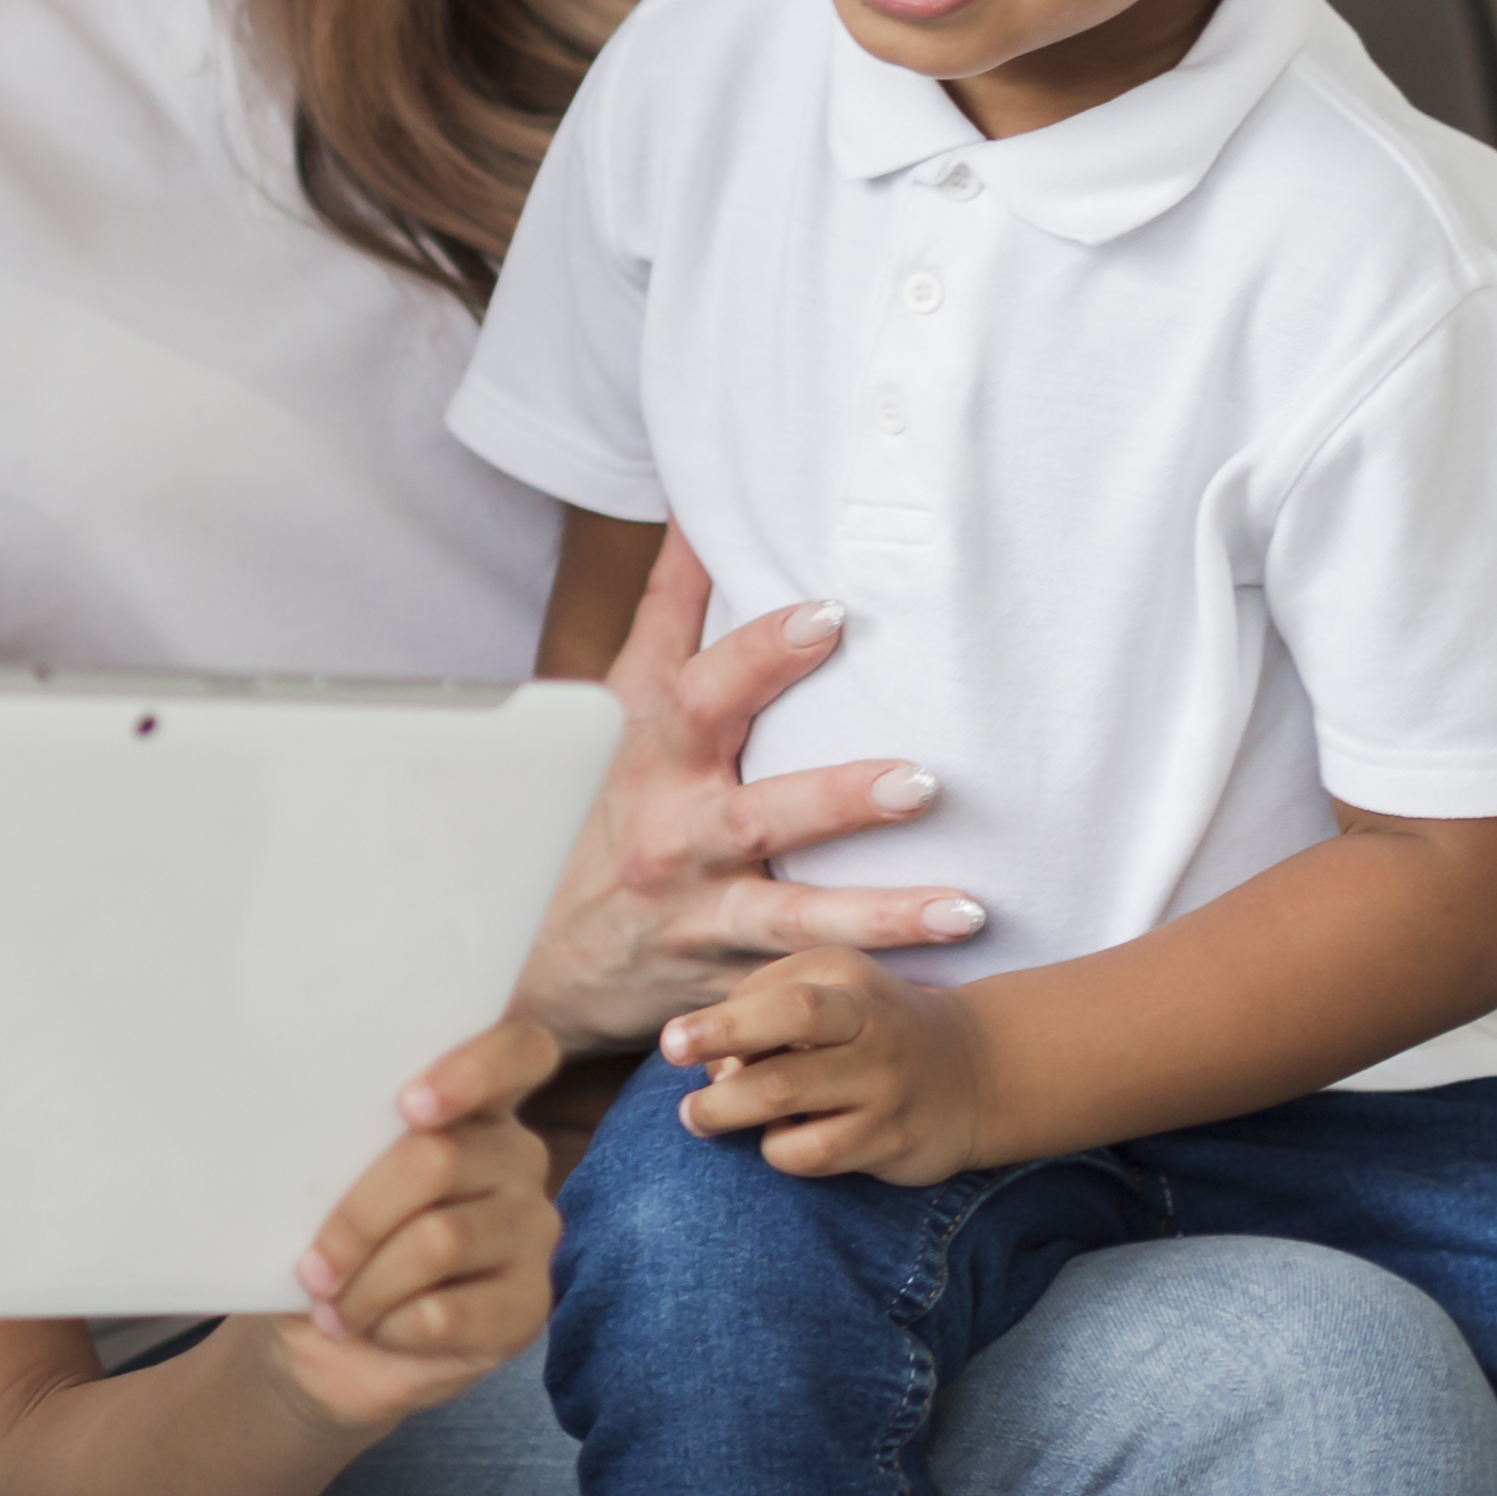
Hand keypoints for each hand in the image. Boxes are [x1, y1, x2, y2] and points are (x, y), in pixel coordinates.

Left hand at [249, 1019, 563, 1439]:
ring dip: (364, 1284)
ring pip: (438, 1240)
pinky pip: (448, 1311)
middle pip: (436, 1160)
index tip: (409, 1105)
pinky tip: (374, 1329)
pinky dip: (390, 1326)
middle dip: (355, 1220)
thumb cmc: (326, 1241)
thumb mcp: (318, 1182)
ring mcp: (532, 1229)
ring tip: (331, 1305)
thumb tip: (290, 1119)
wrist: (326, 1342)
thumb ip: (333, 1140)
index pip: (518, 1051)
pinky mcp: (529, 1304)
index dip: (475, 1068)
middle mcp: (515, 1156)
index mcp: (471, 1104)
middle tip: (311, 1269)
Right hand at [513, 528, 984, 1049]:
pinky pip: (802, 988)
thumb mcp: (616, 708)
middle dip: (837, 800)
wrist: (533, 956)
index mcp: (654, 757)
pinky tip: (946, 977)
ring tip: (963, 906)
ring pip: (792, 917)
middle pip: (755, 815)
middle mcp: (674, 836)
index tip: (830, 617)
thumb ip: (668, 613)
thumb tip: (699, 508)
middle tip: (923, 779)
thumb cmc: (597, 806)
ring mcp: (702, 915)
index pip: (703, 695)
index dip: (761, 654)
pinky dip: (865, 984)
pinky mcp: (731, 977)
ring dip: (877, 915)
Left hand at [663, 946, 998, 1185]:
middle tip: (671, 1059)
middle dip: (720, 1036)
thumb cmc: (868, 1027)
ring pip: (782, 1095)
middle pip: (788, 1018)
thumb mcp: (826, 987)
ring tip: (699, 1116)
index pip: (774, 990)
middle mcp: (869, 1022)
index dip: (719, 1020)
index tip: (671, 1043)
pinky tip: (778, 1140)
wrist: (975, 1073)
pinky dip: (776, 1150)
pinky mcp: (889, 1140)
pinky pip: (808, 1153)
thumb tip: (710, 1058)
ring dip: (723, 1109)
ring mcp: (882, 1083)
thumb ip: (763, 1002)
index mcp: (845, 975)